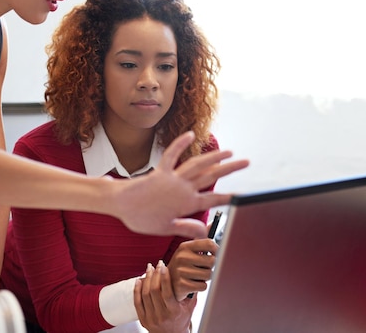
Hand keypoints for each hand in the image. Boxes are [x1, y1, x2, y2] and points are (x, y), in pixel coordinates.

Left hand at [113, 131, 248, 238]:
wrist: (119, 204)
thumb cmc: (140, 219)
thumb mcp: (165, 229)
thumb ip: (186, 228)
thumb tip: (204, 230)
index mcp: (185, 204)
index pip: (213, 200)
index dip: (229, 198)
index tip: (242, 196)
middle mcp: (182, 188)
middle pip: (211, 176)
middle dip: (230, 169)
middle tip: (246, 162)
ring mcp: (172, 177)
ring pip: (198, 164)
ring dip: (214, 156)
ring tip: (229, 151)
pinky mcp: (160, 170)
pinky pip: (172, 154)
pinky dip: (181, 143)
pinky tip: (190, 134)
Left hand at [134, 261, 195, 332]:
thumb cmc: (181, 321)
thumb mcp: (189, 308)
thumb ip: (191, 294)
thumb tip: (195, 276)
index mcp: (174, 312)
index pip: (167, 293)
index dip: (164, 278)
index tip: (164, 267)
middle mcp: (161, 316)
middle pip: (154, 291)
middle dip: (156, 275)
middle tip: (157, 264)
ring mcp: (151, 318)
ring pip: (145, 294)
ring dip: (147, 279)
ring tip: (150, 269)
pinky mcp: (143, 319)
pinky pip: (137, 302)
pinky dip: (137, 289)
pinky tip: (139, 280)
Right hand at [168, 239, 217, 299]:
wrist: (167, 283)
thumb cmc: (183, 266)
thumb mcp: (188, 251)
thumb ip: (201, 238)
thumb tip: (212, 223)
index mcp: (184, 246)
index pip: (209, 243)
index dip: (217, 250)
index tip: (215, 254)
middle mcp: (182, 257)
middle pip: (212, 261)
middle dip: (210, 266)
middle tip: (203, 267)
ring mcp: (181, 271)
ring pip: (209, 274)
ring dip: (206, 277)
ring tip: (197, 276)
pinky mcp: (182, 284)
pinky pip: (203, 286)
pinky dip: (201, 286)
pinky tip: (193, 283)